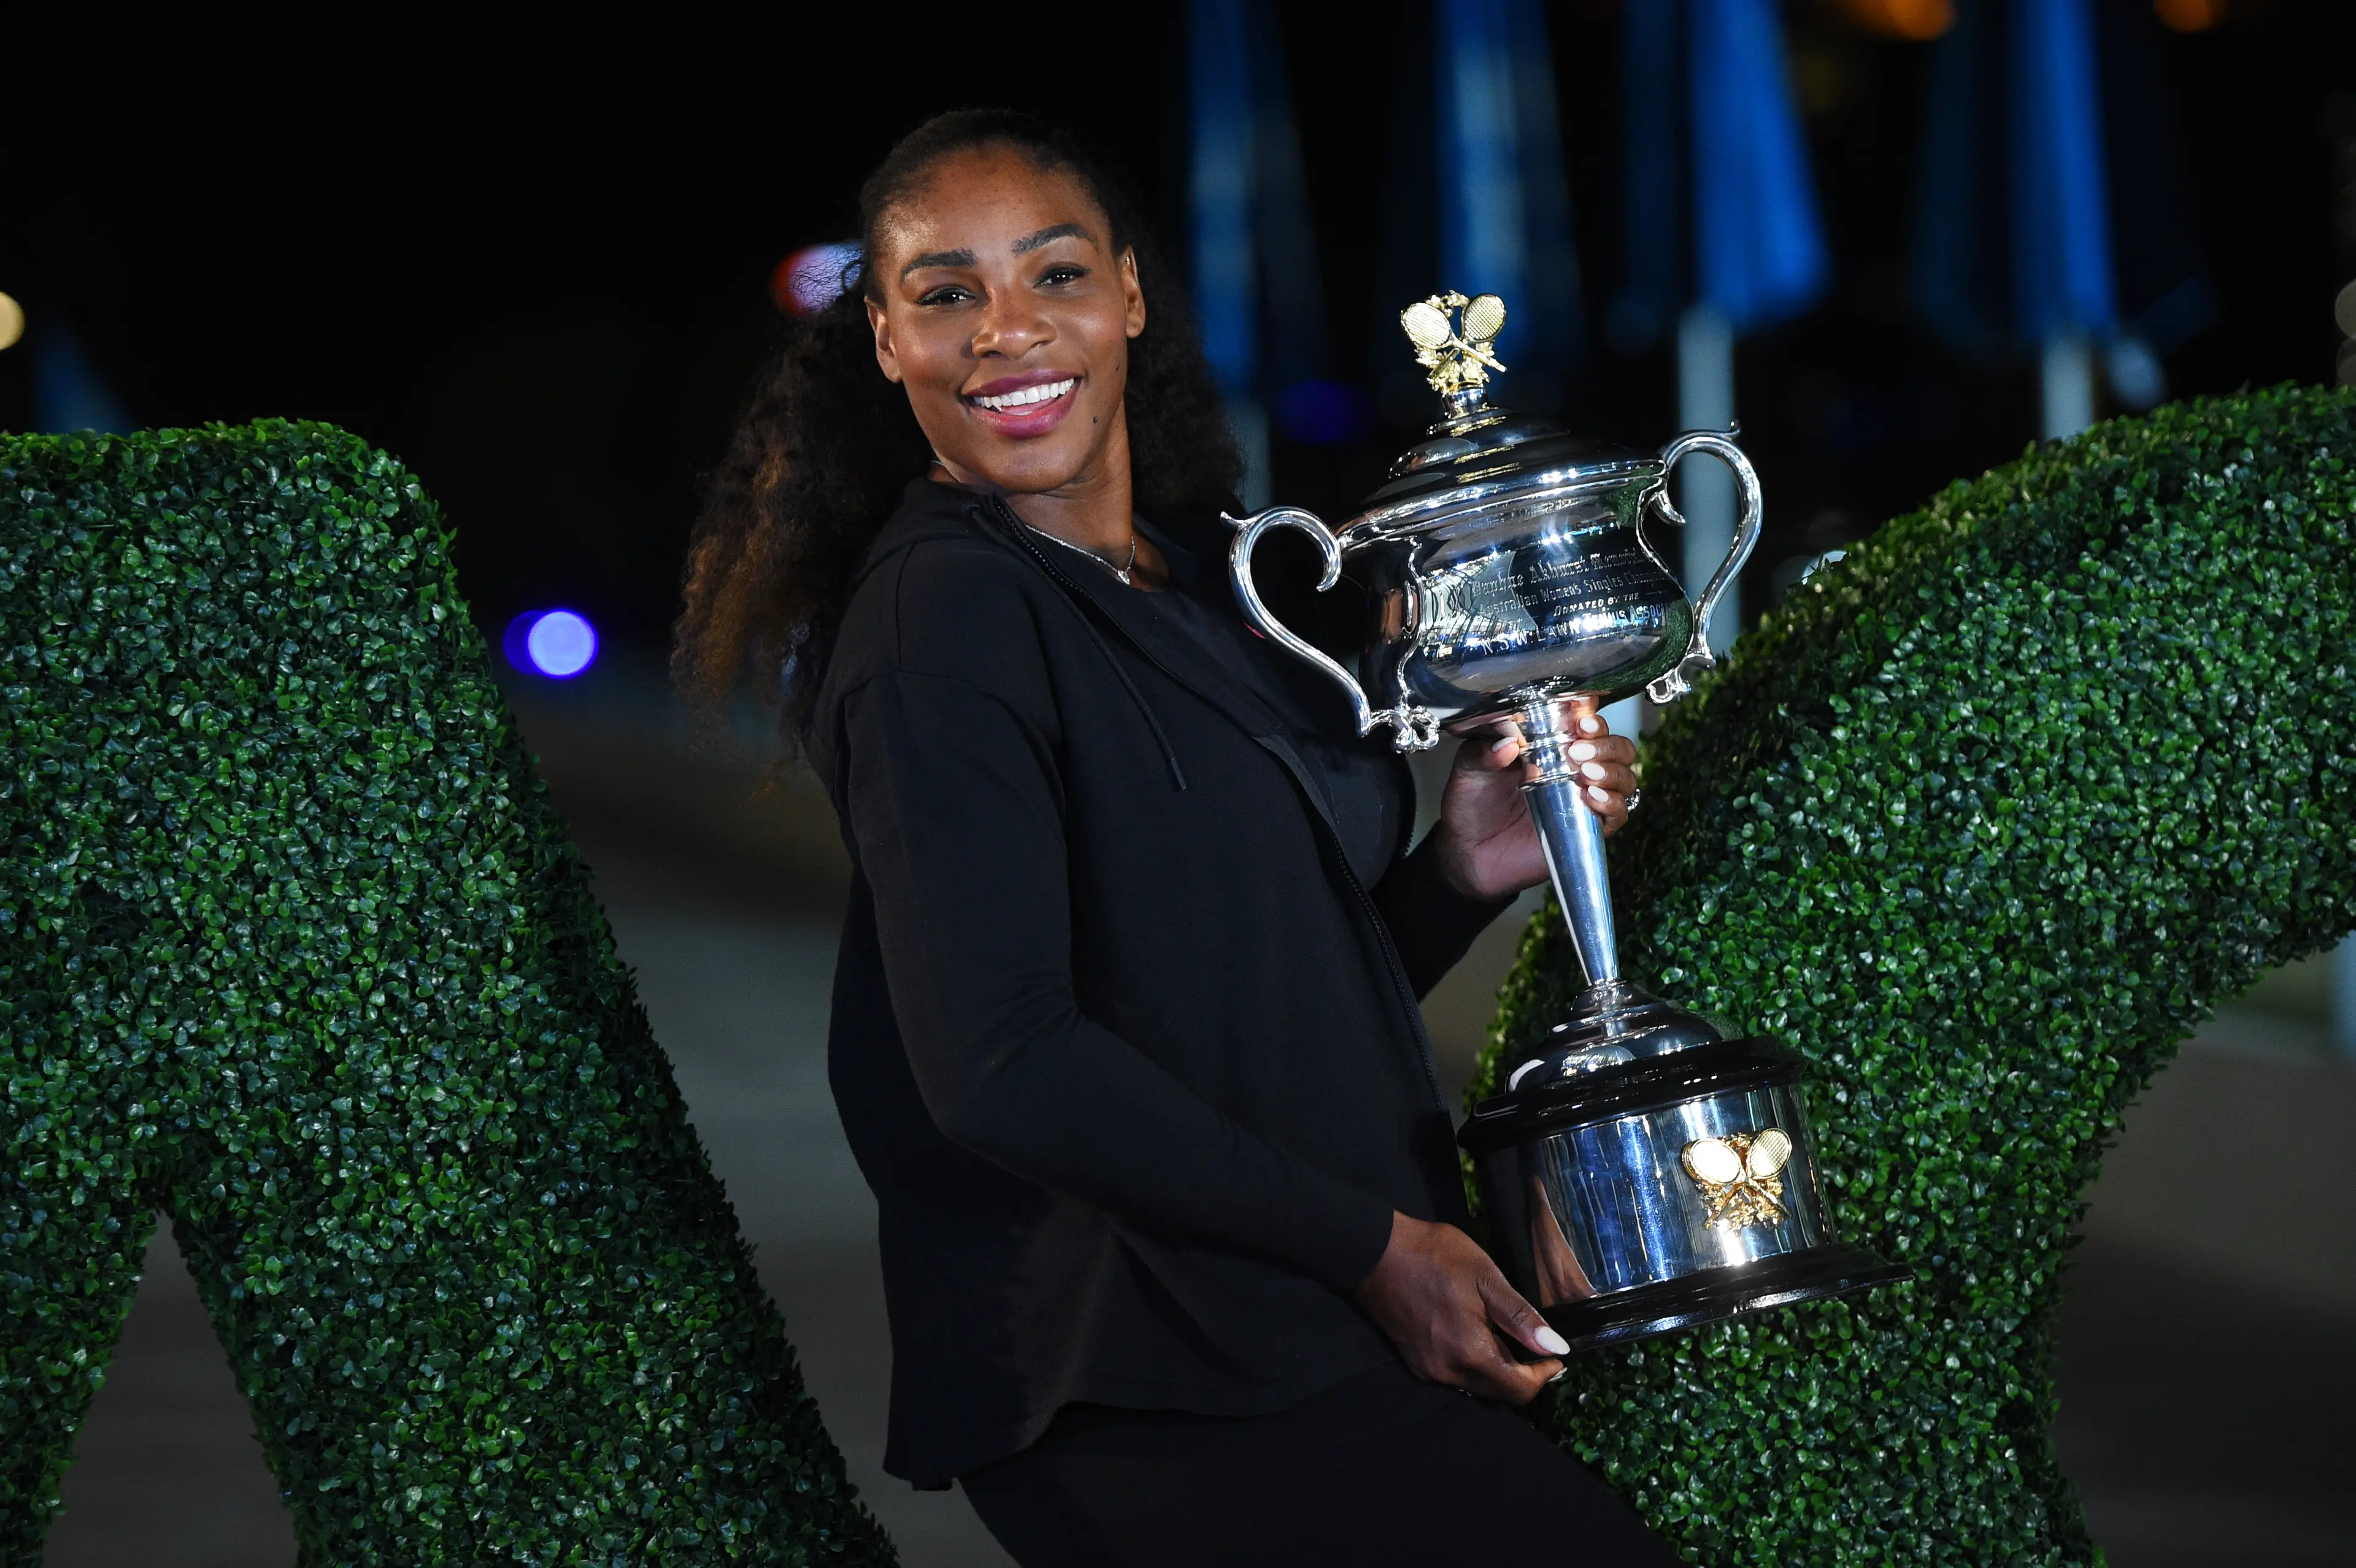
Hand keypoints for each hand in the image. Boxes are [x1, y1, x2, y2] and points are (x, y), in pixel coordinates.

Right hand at [1352, 1211, 1568, 1403]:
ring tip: (1508, 1340)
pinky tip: (1477, 1338)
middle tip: (1537, 1348)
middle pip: (1498, 1393)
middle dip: (1523, 1376)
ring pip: (1477, 1386)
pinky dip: (1474, 1365)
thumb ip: (1521, 1317)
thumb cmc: (1433, 1256)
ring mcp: (1429, 1369)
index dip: (1544, 1376)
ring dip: (1498, 1371)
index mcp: (1471, 1353)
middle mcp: (1449, 1372)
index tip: (1556, 1357)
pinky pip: (1455, 1376)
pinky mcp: (1414, 1361)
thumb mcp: (1485, 1277)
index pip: (1519, 1390)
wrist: (1373, 1251)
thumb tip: (1556, 1347)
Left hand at [1430, 705, 1640, 902]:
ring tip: (1586, 774)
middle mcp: (1576, 768)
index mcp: (1553, 745)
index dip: (1593, 719)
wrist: (1468, 851)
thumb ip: (1483, 751)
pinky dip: (1612, 803)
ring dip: (1612, 771)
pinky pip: (1618, 814)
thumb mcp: (1469, 768)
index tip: (1582, 722)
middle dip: (1606, 744)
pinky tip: (1591, 797)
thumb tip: (1507, 742)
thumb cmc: (1473, 803)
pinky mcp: (1588, 828)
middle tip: (1578, 750)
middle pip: (1618, 747)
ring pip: (1625, 778)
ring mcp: (1584, 798)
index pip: (1590, 723)